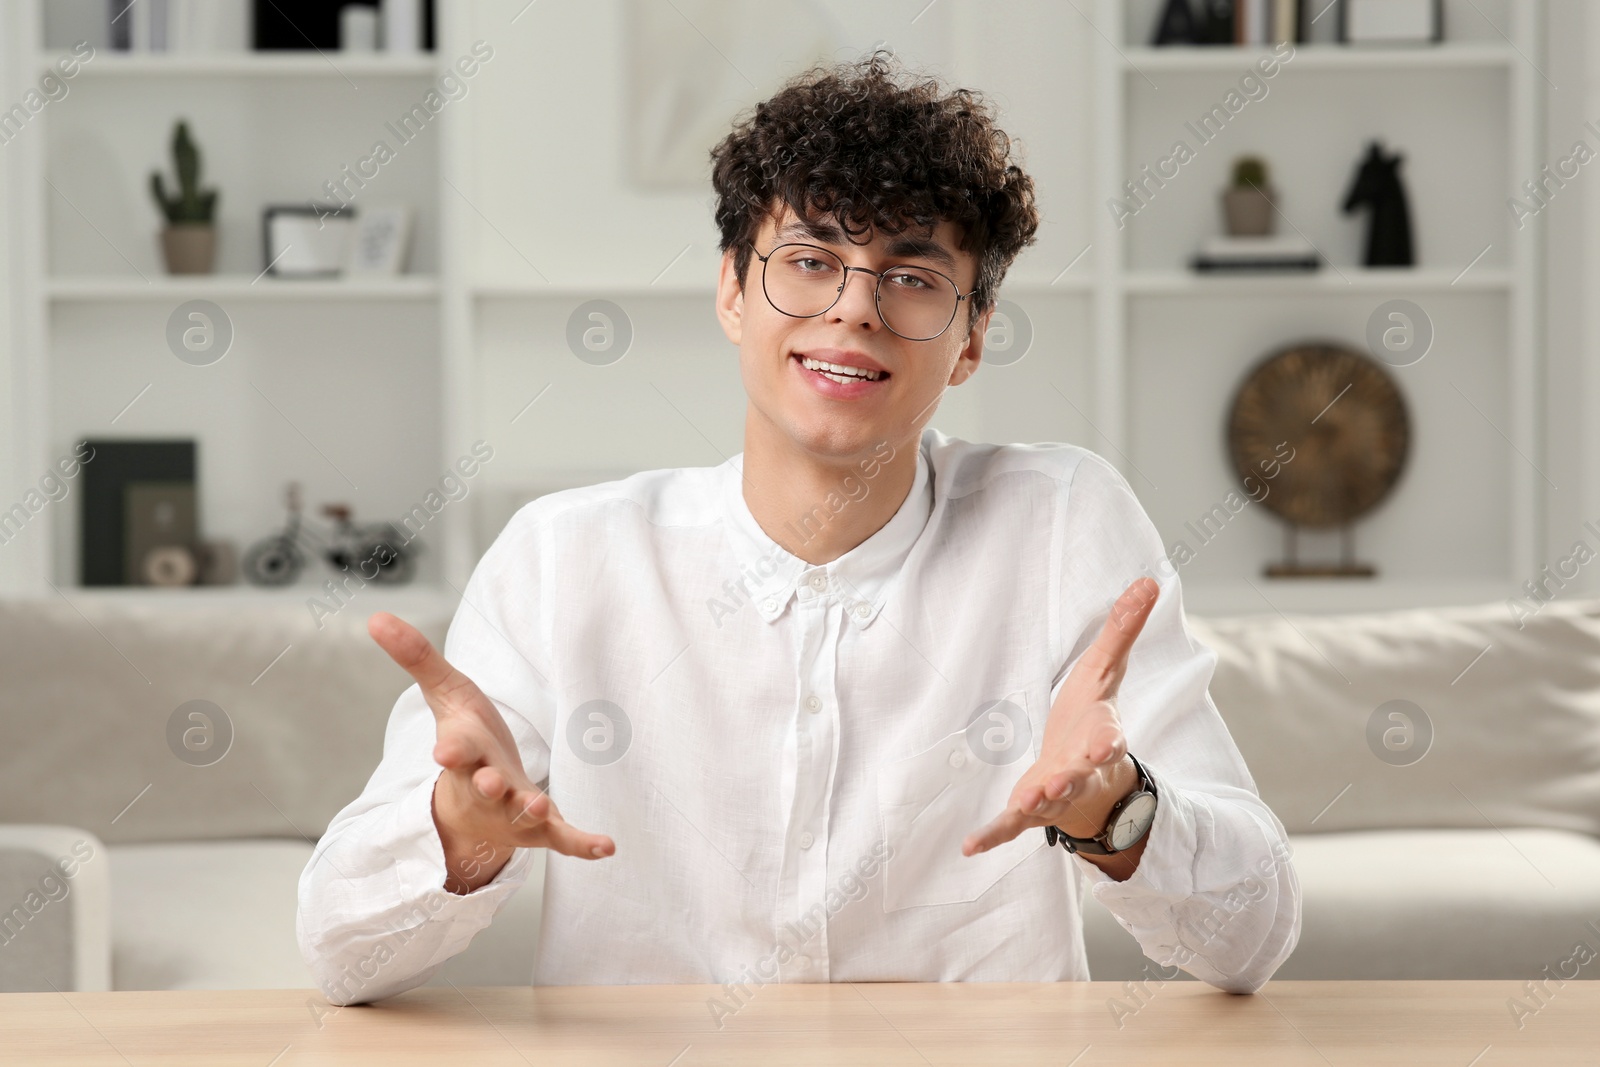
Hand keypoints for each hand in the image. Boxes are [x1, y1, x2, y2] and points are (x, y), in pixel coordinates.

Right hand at [367, 612, 613, 889]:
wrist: (476, 801)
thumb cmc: (466, 739)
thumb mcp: (445, 693)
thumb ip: (417, 657)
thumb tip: (375, 617)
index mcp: (465, 754)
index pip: (456, 752)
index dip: (452, 751)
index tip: (444, 752)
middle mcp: (486, 786)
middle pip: (485, 789)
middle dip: (487, 786)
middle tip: (490, 783)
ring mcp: (513, 811)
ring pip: (520, 816)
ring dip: (530, 812)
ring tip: (541, 807)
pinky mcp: (541, 829)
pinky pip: (563, 838)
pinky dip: (582, 844)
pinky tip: (606, 847)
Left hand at [962, 577, 1157, 856]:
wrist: (1088, 778)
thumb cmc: (1092, 720)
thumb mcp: (1105, 671)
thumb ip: (1122, 630)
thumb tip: (1148, 579)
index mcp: (1100, 736)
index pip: (1107, 738)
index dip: (1105, 741)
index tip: (1104, 745)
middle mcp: (1080, 769)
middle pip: (1078, 773)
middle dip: (1071, 775)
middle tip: (1063, 777)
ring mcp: (1054, 793)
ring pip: (1047, 800)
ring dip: (1036, 801)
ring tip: (1024, 802)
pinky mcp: (1029, 811)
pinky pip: (1010, 827)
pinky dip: (992, 836)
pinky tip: (969, 847)